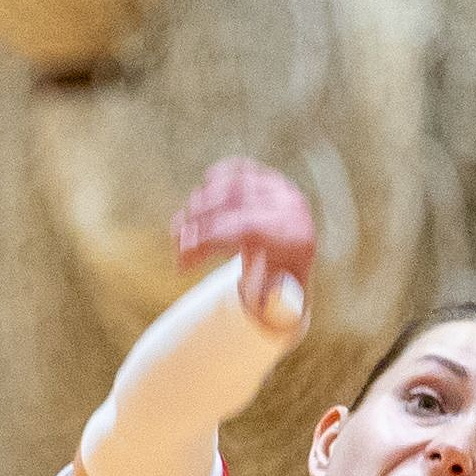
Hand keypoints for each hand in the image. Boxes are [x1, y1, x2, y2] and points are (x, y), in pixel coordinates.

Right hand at [172, 157, 314, 329]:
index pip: (248, 230)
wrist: (293, 255)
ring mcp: (279, 187)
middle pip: (235, 206)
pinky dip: (213, 183)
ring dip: (198, 208)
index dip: (210, 239)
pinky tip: (198, 204)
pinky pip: (235, 170)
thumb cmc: (279, 283)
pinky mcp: (267, 176)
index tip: (184, 256)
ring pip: (230, 186)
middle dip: (199, 227)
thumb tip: (261, 298)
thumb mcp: (279, 302)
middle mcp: (291, 207)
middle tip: (178, 250)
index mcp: (298, 239)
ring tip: (180, 233)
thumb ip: (272, 306)